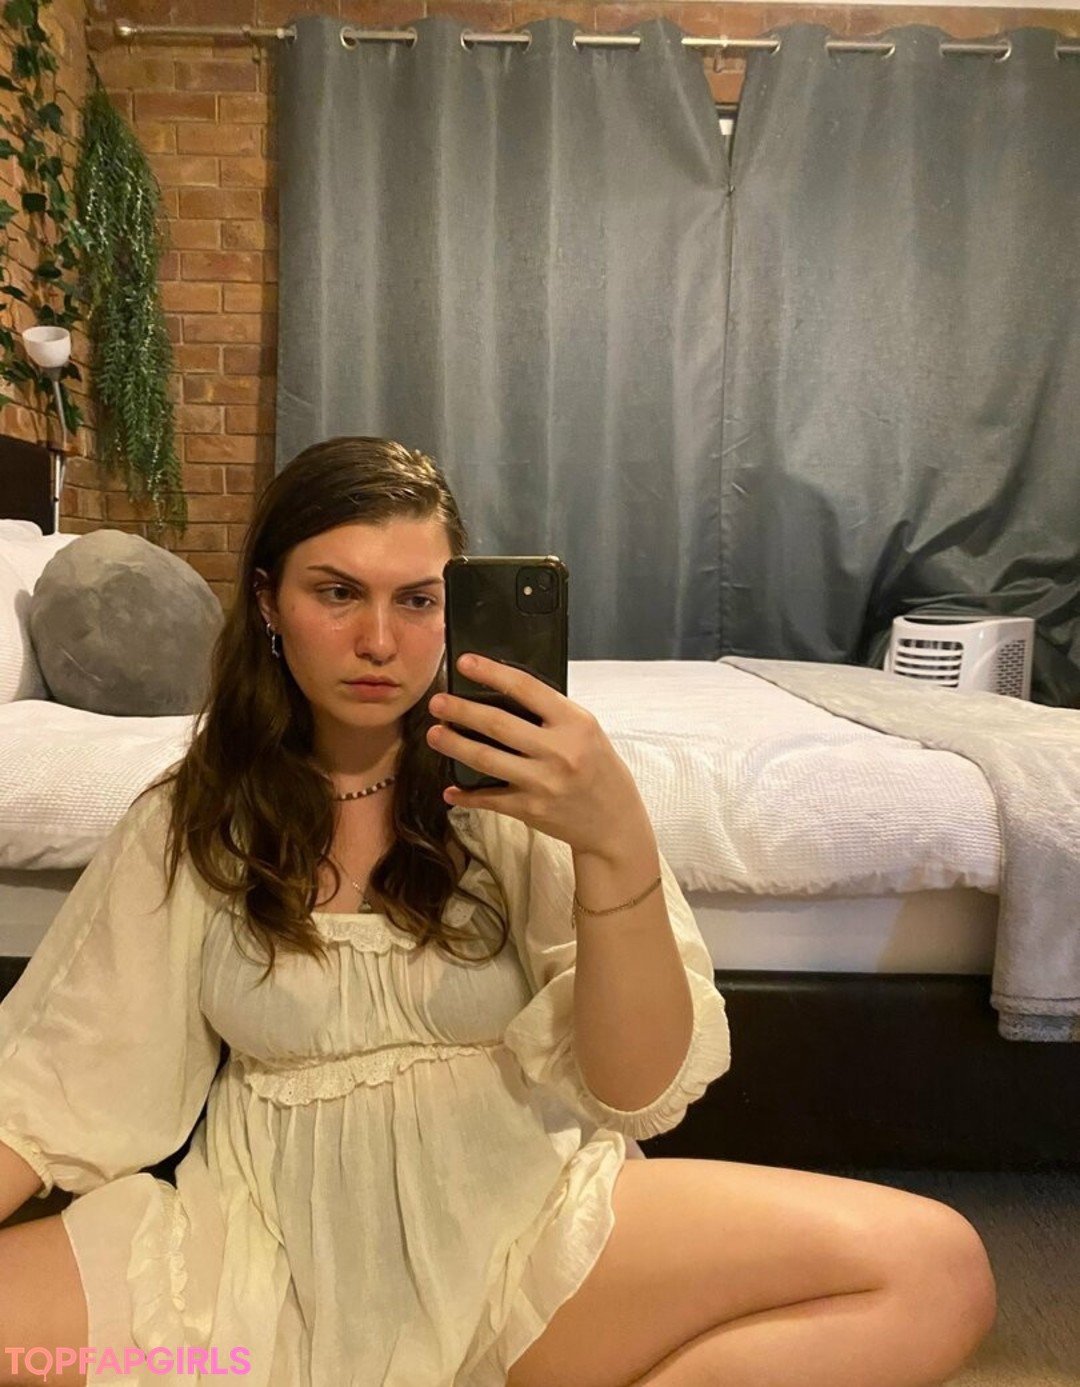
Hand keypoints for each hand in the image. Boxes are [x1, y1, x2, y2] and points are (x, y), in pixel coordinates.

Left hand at [426, 653, 650, 860]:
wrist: (614, 822)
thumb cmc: (599, 769)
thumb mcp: (587, 731)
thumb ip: (552, 714)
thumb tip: (503, 692)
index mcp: (574, 723)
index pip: (525, 688)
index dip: (490, 672)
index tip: (465, 662)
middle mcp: (559, 751)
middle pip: (497, 724)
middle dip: (460, 710)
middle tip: (437, 702)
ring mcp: (543, 782)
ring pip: (485, 759)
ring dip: (454, 745)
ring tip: (434, 734)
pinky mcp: (530, 809)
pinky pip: (489, 799)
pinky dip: (465, 794)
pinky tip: (450, 789)